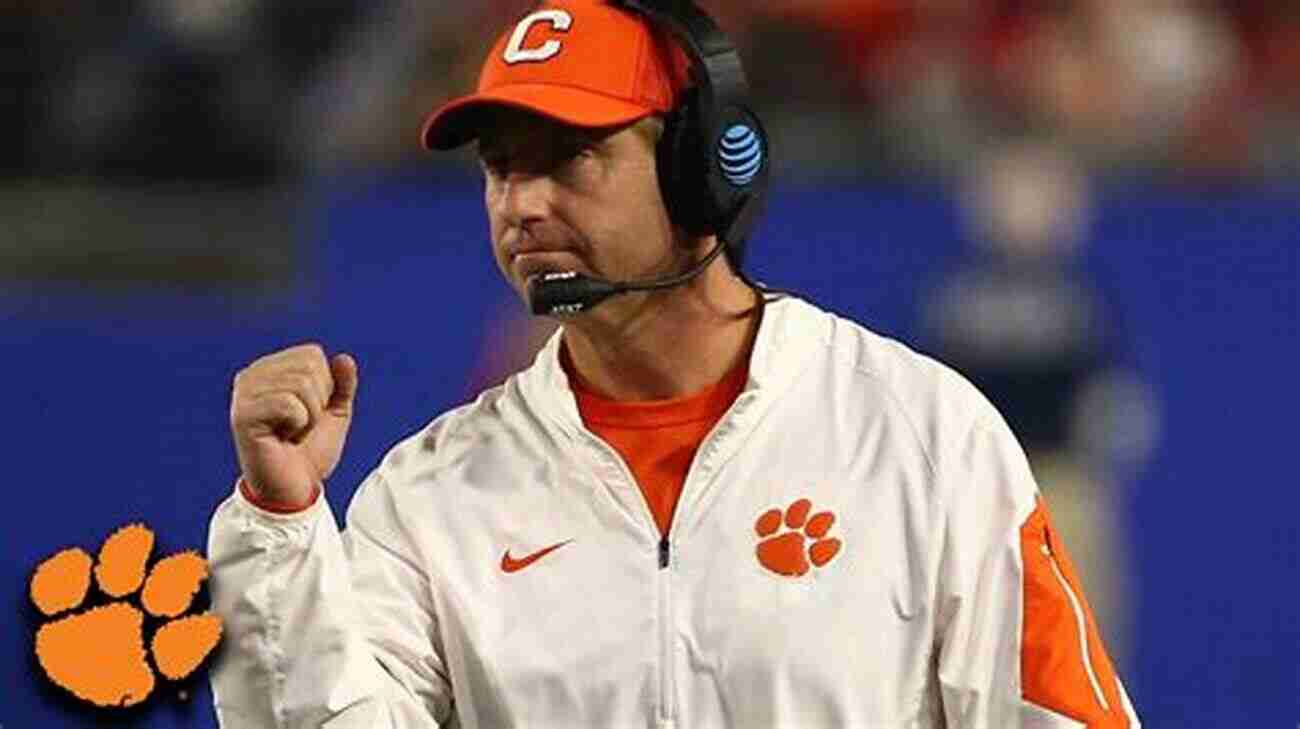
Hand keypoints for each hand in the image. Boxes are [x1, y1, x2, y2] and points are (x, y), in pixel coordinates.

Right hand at [229, 344, 358, 507]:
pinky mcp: (242, 415)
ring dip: (309, 417)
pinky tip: (281, 439)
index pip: (312, 354)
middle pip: (309, 366)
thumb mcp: (334, 414)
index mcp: (269, 370)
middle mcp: (250, 376)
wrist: (292, 491)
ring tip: (290, 434)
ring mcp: (243, 395)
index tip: (308, 414)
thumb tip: (344, 359)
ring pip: (301, 384)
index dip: (325, 387)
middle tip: (299, 427)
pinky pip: (289, 404)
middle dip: (318, 402)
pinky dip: (298, 425)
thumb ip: (342, 385)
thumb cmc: (309, 454)